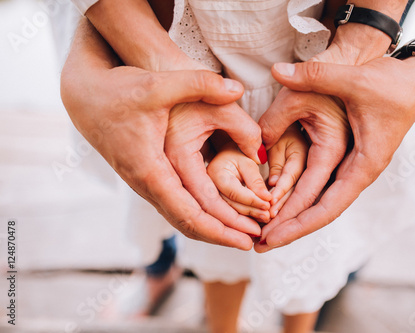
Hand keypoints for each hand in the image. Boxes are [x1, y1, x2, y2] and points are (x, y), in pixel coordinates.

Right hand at [62, 61, 261, 250]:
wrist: (86, 96)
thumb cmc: (120, 91)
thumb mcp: (160, 85)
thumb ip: (200, 85)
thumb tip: (237, 89)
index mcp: (151, 170)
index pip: (190, 214)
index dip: (222, 229)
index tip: (249, 237)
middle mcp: (146, 184)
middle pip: (188, 224)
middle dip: (222, 236)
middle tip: (254, 241)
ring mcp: (144, 184)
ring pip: (181, 218)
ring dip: (212, 228)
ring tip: (242, 231)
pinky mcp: (147, 178)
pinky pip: (176, 206)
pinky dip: (199, 215)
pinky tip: (218, 213)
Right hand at [206, 142, 271, 222]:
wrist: (223, 157)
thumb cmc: (237, 154)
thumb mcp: (248, 162)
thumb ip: (256, 180)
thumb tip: (267, 200)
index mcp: (214, 173)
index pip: (234, 193)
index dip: (253, 201)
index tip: (268, 205)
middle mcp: (206, 188)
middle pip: (229, 207)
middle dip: (250, 215)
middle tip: (268, 217)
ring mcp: (206, 198)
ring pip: (227, 215)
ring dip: (246, 221)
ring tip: (264, 220)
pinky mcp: (210, 205)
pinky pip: (225, 216)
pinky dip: (240, 221)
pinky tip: (254, 222)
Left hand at [255, 56, 414, 251]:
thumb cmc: (389, 82)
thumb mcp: (349, 77)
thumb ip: (312, 75)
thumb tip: (276, 71)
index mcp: (363, 165)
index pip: (325, 207)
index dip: (295, 224)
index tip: (269, 238)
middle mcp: (359, 174)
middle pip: (320, 213)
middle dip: (290, 230)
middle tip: (258, 244)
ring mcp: (355, 169)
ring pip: (321, 204)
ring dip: (295, 218)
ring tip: (266, 231)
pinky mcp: (349, 161)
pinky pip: (323, 188)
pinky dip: (303, 200)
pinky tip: (283, 206)